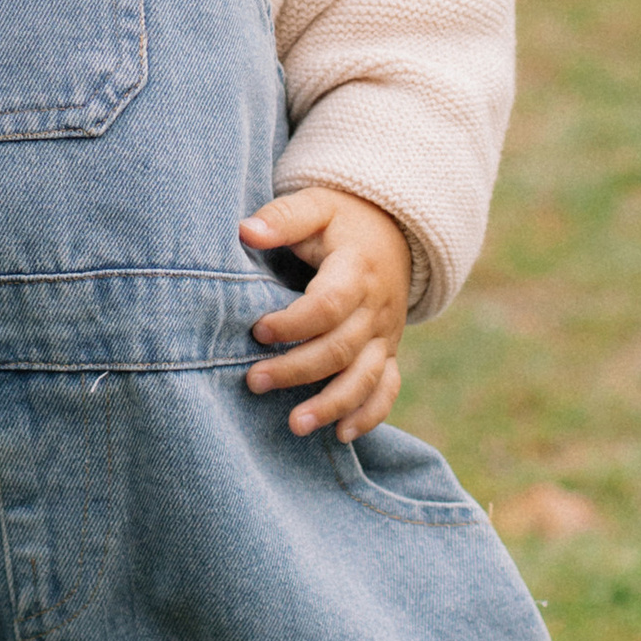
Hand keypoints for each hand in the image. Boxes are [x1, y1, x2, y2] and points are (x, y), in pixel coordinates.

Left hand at [239, 184, 412, 441]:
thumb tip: (246, 231)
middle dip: (297, 370)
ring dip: (331, 405)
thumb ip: (283, 217)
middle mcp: (376, 307)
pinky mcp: (389, 352)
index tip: (257, 331)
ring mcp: (386, 334)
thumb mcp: (317, 205)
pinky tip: (340, 435)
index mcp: (357, 270)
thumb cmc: (343, 220)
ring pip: (364, 378)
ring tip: (294, 426)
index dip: (293, 323)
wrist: (395, 231)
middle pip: (341, 349)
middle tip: (254, 381)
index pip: (328, 305)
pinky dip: (369, 415)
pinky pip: (387, 389)